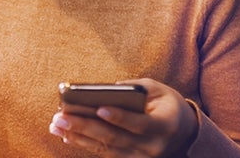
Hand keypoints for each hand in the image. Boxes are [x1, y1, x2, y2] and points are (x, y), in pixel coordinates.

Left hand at [47, 77, 198, 155]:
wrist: (183, 133)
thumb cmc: (167, 104)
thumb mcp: (159, 90)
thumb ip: (135, 88)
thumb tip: (106, 90)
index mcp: (165, 125)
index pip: (140, 124)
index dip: (120, 117)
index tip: (99, 108)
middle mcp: (153, 147)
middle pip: (115, 138)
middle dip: (85, 126)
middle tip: (61, 116)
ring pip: (105, 149)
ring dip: (78, 137)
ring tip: (56, 125)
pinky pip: (104, 153)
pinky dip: (84, 144)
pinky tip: (66, 135)